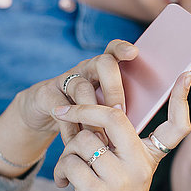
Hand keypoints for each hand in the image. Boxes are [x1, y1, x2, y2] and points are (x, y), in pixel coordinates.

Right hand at [0, 40, 137, 177]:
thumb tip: (146, 120)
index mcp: (105, 70)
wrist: (44, 116)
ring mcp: (65, 80)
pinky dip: (70, 127)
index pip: (114, 50)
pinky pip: (60, 107)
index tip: (134, 53)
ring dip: (93, 112)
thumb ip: (122, 109)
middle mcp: (87, 69)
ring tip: (102, 137)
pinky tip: (76, 142)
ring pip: (81, 87)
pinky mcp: (45, 95)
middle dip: (114, 87)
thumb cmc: (86, 114)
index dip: (123, 48)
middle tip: (121, 112)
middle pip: (103, 64)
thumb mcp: (104, 109)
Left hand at [52, 72, 190, 190]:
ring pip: (84, 140)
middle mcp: (141, 166)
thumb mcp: (126, 174)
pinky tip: (65, 184)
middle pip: (115, 116)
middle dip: (85, 107)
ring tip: (70, 167)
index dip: (182, 99)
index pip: (176, 125)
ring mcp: (121, 179)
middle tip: (63, 109)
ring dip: (68, 150)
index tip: (187, 74)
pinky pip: (70, 161)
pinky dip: (61, 169)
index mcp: (150, 159)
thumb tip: (97, 108)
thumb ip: (117, 144)